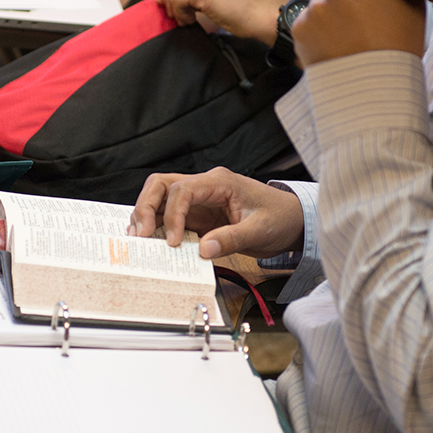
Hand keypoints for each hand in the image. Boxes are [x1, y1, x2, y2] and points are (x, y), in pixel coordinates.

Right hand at [129, 167, 304, 258]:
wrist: (291, 220)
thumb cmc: (279, 217)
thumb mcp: (259, 230)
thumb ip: (232, 238)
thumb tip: (203, 250)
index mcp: (219, 182)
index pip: (182, 189)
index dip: (172, 215)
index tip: (174, 241)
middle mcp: (205, 186)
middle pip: (161, 185)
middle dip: (146, 208)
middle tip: (141, 235)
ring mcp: (199, 200)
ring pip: (160, 198)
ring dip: (147, 216)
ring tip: (140, 239)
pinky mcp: (198, 215)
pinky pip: (170, 216)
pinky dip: (158, 227)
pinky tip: (152, 242)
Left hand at [292, 0, 425, 65]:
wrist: (374, 90)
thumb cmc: (399, 49)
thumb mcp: (415, 9)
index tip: (375, 0)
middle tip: (361, 23)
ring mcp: (314, 7)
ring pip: (322, 4)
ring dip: (331, 14)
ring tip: (348, 39)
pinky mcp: (299, 28)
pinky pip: (308, 24)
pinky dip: (317, 33)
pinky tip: (334, 47)